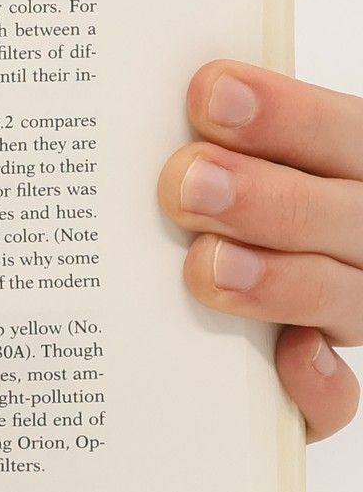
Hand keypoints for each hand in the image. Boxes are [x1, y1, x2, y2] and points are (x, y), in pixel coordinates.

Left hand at [160, 60, 362, 439]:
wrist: (237, 299)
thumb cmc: (223, 205)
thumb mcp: (229, 162)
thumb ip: (210, 143)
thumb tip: (149, 102)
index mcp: (351, 165)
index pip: (343, 132)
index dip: (287, 113)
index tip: (208, 94)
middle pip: (347, 216)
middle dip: (267, 197)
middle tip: (185, 185)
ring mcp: (353, 310)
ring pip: (348, 299)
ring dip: (281, 281)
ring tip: (206, 266)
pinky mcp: (322, 386)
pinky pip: (335, 397)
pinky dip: (319, 383)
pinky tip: (289, 357)